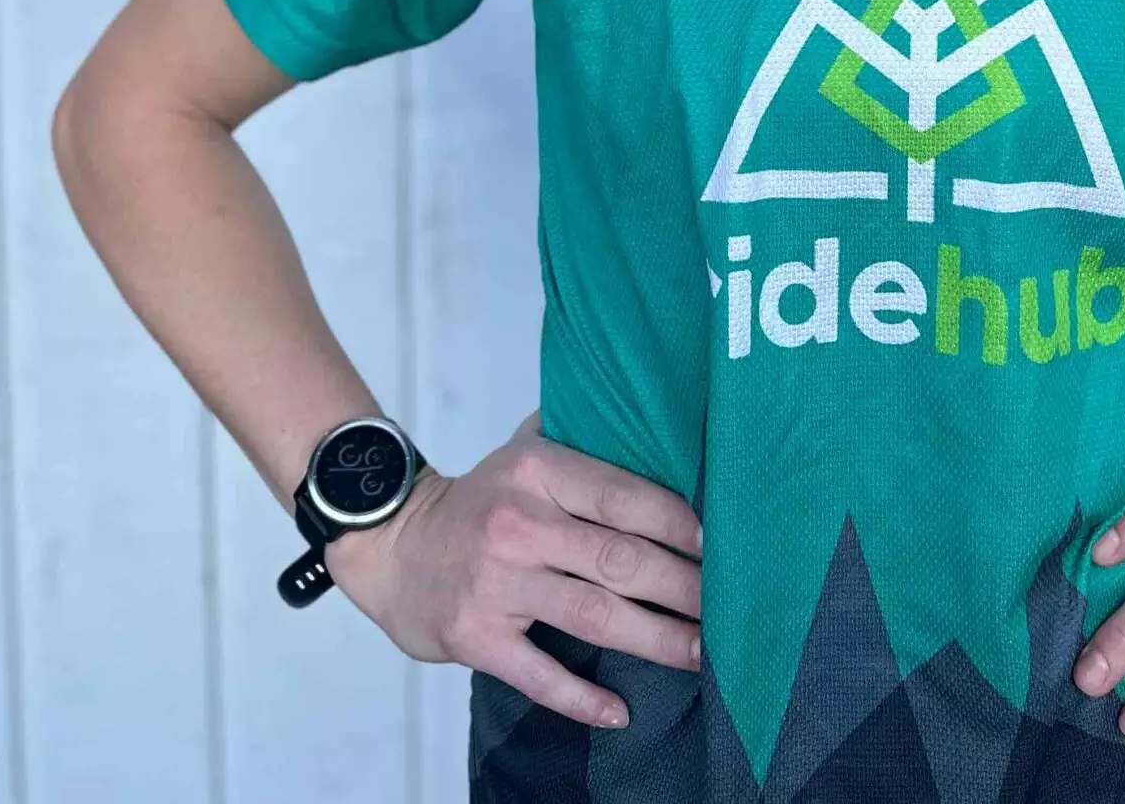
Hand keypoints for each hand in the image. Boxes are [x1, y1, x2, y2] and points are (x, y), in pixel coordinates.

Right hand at [325, 410, 702, 730]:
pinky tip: (621, 711)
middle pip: (618, 559)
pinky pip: (539, 674)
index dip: (677, 522)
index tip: (722, 544)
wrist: (393, 547)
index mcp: (536, 470)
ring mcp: (496, 584)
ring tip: (702, 654)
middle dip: (683, 587)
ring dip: (656, 639)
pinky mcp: (476, 637)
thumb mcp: (524, 449)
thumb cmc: (481, 498)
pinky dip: (582, 697)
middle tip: (731, 608)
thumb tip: (658, 413)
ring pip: (593, 615)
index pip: (621, 495)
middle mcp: (519, 524)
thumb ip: (582, 432)